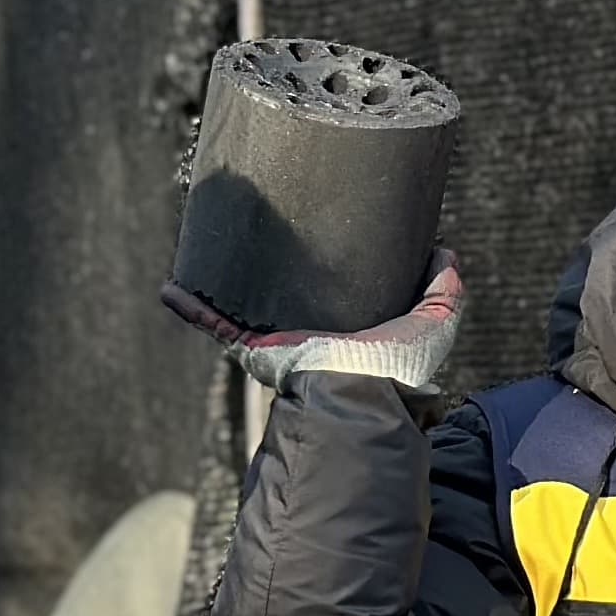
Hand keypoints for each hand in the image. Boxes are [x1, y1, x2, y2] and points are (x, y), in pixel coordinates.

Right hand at [164, 251, 464, 392]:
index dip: (324, 258)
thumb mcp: (435, 320)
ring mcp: (280, 337)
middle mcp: (310, 328)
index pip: (331, 286)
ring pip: (241, 303)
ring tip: (200, 248)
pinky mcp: (258, 346)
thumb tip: (444, 250)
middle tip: (252, 223)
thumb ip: (444, 287)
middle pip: (279, 290)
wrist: (364, 392)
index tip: (316, 222)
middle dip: (262, 264)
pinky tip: (171, 289)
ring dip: (217, 282)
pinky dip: (192, 308)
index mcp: (348, 321)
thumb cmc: (401, 365)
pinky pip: (218, 324)